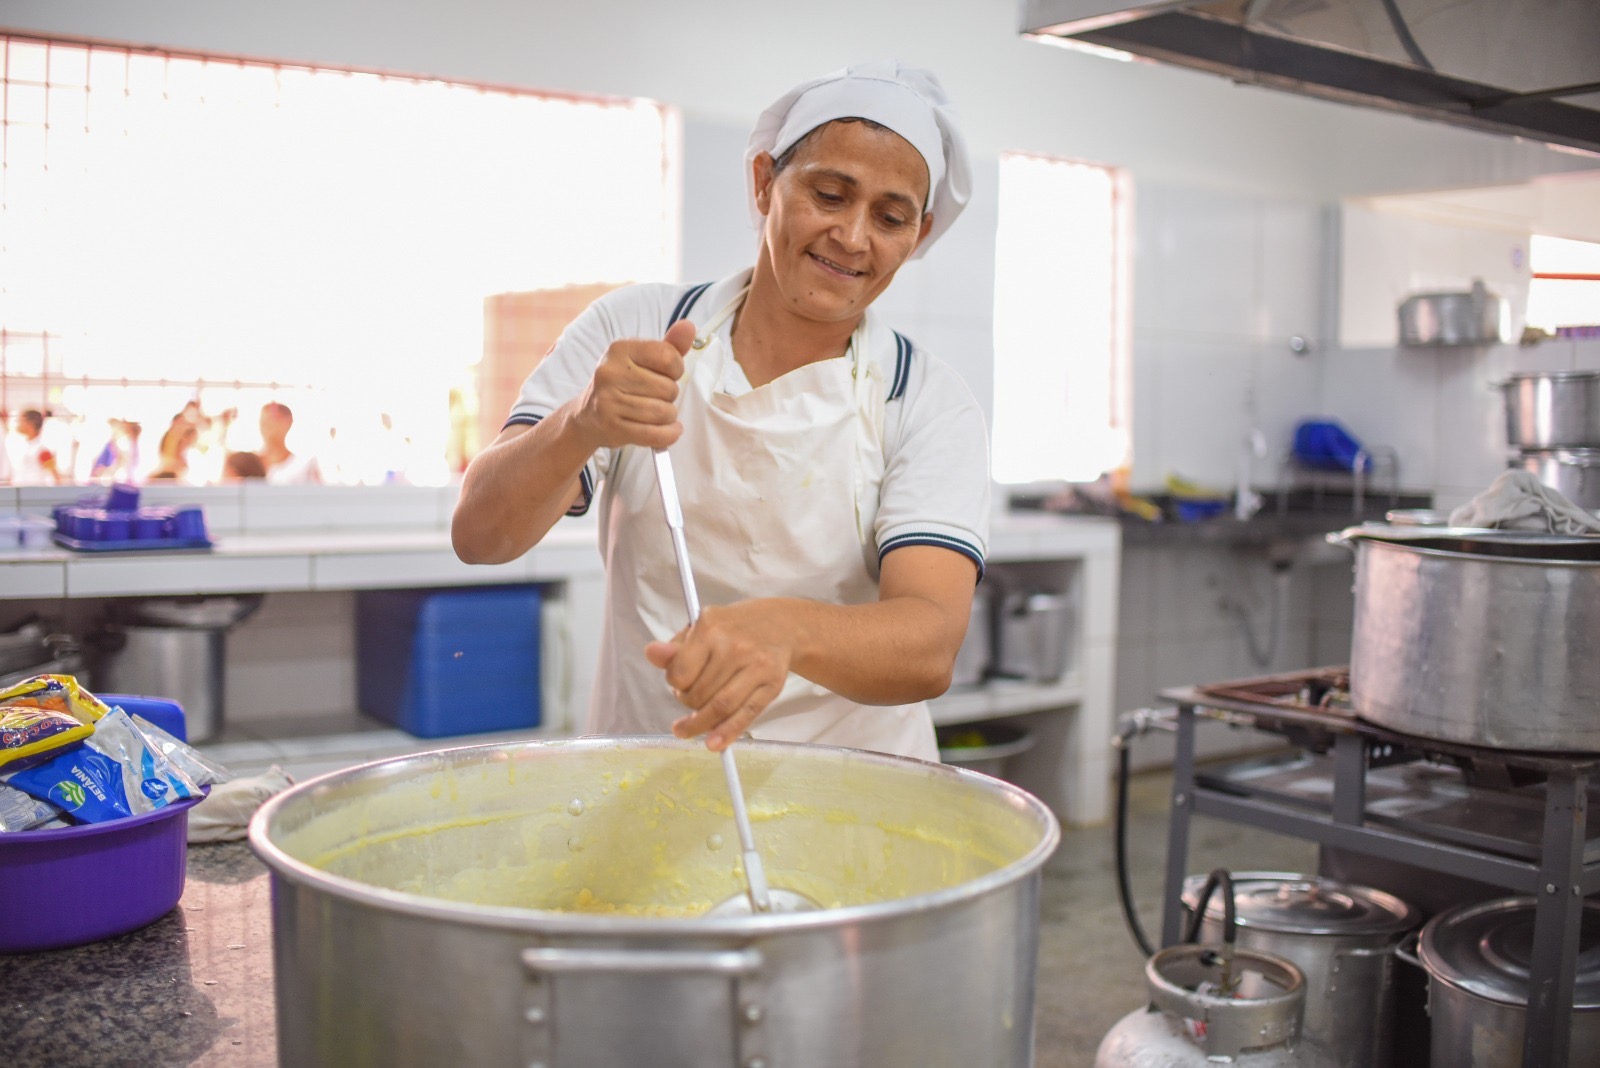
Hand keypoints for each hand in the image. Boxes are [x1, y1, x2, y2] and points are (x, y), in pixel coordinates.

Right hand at [573, 319, 695, 451]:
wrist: (588, 416)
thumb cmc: (622, 384)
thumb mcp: (642, 360)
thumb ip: (669, 345)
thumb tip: (689, 326)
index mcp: (619, 350)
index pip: (667, 356)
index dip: (676, 369)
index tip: (668, 374)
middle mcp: (610, 372)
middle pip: (668, 388)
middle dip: (670, 395)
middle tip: (656, 396)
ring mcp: (608, 401)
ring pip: (663, 412)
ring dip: (669, 416)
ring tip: (658, 413)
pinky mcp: (612, 427)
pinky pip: (655, 434)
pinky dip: (669, 434)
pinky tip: (670, 430)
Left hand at [646, 600, 794, 750]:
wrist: (781, 624)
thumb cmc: (734, 628)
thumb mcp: (701, 628)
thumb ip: (675, 648)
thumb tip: (651, 653)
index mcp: (711, 628)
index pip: (681, 672)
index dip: (674, 685)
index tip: (677, 684)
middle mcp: (735, 646)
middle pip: (700, 693)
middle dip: (688, 703)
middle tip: (689, 699)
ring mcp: (756, 666)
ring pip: (721, 708)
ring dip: (701, 724)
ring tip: (690, 728)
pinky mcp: (772, 684)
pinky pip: (746, 714)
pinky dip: (727, 733)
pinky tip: (713, 744)